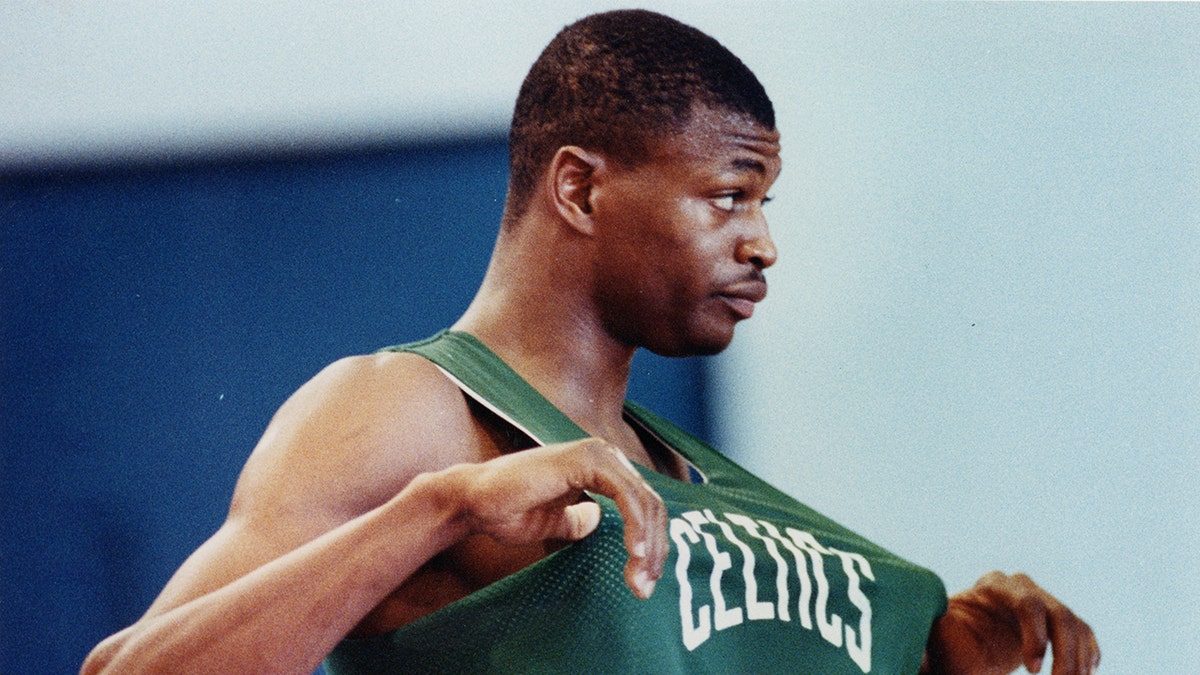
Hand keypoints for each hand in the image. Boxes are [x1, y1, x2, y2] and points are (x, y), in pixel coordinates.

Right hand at [441, 438, 668, 597]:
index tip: (645, 582)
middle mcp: (605, 456)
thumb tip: (597, 521)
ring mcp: (597, 454)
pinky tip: (632, 552)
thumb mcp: (557, 522)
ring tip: (638, 579)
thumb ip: (581, 522)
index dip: (651, 544)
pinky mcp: (585, 460)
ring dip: (647, 544)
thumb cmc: (510, 511)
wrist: (474, 502)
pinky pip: (626, 495)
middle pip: (651, 505)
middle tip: (645, 588)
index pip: (643, 507)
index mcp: (602, 469)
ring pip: (644, 502)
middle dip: (654, 550)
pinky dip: (635, 526)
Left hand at [924, 571, 1099, 674]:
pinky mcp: (1053, 619)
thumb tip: (950, 624)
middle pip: (1059, 613)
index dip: (1036, 637)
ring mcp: (1040, 599)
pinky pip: (1082, 632)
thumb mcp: (946, 638)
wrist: (958, 648)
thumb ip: (950, 630)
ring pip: (1074, 625)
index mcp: (992, 586)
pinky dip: (1088, 654)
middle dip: (1065, 653)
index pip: (1027, 603)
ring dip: (1079, 659)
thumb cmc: (948, 644)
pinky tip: (1086, 673)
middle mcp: (1021, 586)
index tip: (1033, 671)